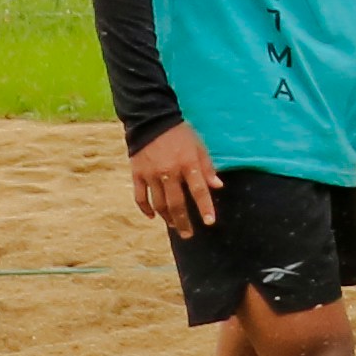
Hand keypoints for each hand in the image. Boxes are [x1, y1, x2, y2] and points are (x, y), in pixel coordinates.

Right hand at [128, 118, 221, 233]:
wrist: (151, 121)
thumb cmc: (180, 134)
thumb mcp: (199, 146)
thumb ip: (208, 167)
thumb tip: (218, 186)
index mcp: (187, 164)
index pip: (199, 191)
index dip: (205, 207)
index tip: (209, 222)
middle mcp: (169, 172)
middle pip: (177, 204)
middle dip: (183, 222)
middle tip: (188, 234)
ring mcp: (151, 175)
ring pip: (159, 204)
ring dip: (167, 218)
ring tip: (174, 225)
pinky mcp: (137, 174)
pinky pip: (140, 197)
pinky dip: (145, 209)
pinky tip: (152, 217)